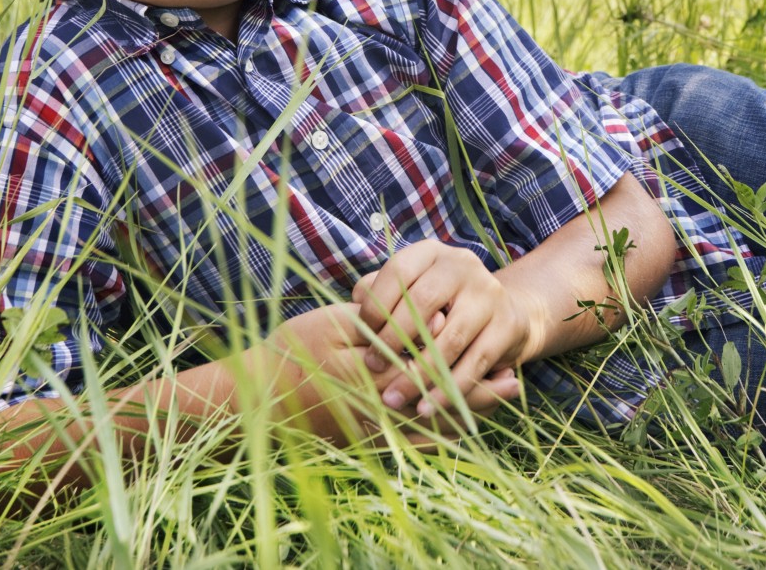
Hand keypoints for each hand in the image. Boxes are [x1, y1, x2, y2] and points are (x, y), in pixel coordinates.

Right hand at [260, 302, 520, 442]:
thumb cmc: (292, 351)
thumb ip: (388, 326)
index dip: (468, 363)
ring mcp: (372, 433)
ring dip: (465, 413)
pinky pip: (410, 444)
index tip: (500, 358)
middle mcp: (381, 412)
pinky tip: (456, 425)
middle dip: (478, 392)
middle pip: (442, 404)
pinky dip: (438, 433)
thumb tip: (435, 321)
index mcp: (379, 378)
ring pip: (431, 427)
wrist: (251, 399)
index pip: (436, 372)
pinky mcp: (363, 442)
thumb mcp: (339, 326)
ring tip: (496, 401)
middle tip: (513, 384)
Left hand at [352, 239, 546, 418]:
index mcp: (432, 253)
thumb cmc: (441, 306)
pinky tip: (428, 407)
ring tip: (394, 398)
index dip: (377, 305)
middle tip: (374, 369)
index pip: (399, 271)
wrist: (504, 313)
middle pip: (423, 303)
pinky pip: (475, 363)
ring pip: (450, 339)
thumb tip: (355, 304)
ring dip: (419, 374)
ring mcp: (489, 293)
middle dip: (394, 341)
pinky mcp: (508, 324)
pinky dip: (449, 390)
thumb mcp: (412, 290)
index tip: (364, 337)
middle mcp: (463, 265)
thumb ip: (381, 293)